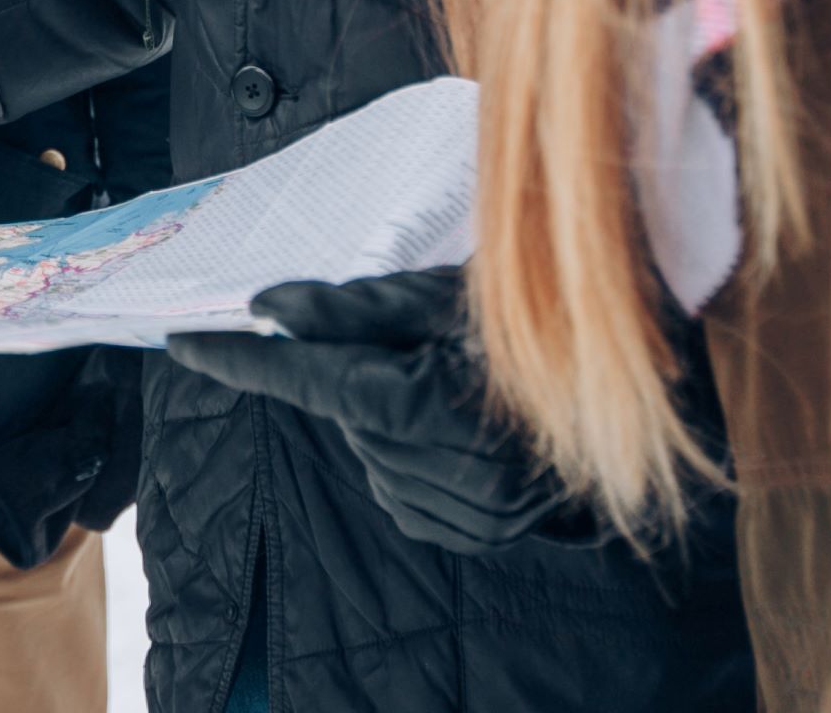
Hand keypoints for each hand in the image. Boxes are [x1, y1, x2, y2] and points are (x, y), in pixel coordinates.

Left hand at [165, 268, 576, 554]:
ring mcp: (469, 513)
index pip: (312, 382)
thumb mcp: (443, 296)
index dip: (243, 363)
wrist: (644, 383)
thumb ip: (350, 310)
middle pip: (343, 416)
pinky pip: (400, 492)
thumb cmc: (542, 319)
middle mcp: (453, 471)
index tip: (186, 346)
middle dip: (350, 375)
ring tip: (447, 385)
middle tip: (406, 345)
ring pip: (368, 455)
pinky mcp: (475, 533)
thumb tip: (268, 310)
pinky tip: (451, 427)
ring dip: (381, 417)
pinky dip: (404, 457)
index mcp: (438, 402)